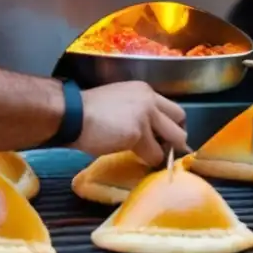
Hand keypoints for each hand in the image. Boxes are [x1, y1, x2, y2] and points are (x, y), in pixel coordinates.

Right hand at [72, 82, 188, 165]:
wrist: (72, 114)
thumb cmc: (88, 110)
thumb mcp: (120, 101)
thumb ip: (138, 110)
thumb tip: (149, 130)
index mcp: (145, 91)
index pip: (171, 107)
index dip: (170, 124)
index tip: (163, 136)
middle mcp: (150, 100)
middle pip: (180, 119)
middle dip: (176, 136)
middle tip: (164, 148)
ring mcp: (146, 116)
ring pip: (174, 138)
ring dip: (164, 151)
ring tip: (151, 157)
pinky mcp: (138, 134)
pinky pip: (154, 154)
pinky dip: (149, 161)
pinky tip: (138, 161)